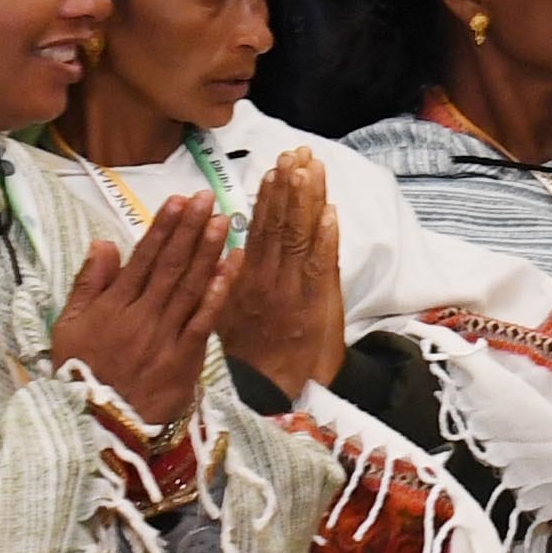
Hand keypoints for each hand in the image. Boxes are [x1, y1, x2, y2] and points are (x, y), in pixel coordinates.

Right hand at [55, 198, 223, 420]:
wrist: (98, 427)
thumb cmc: (80, 375)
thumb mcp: (68, 328)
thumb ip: (87, 284)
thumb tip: (104, 243)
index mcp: (112, 306)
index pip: (142, 258)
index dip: (163, 227)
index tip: (179, 201)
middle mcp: (141, 316)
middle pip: (170, 265)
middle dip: (190, 229)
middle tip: (207, 199)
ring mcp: (164, 337)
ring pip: (189, 286)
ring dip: (208, 251)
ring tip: (223, 221)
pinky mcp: (184, 358)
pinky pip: (204, 319)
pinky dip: (218, 291)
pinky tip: (232, 266)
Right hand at [216, 153, 349, 398]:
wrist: (272, 399)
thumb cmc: (248, 364)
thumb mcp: (221, 321)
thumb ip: (224, 285)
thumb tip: (224, 252)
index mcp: (243, 281)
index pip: (259, 228)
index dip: (270, 196)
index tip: (276, 166)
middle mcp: (266, 281)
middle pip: (280, 225)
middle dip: (291, 186)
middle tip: (298, 153)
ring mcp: (292, 291)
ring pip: (300, 237)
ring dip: (308, 199)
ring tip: (313, 167)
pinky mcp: (317, 306)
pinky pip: (321, 265)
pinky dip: (326, 237)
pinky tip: (330, 211)